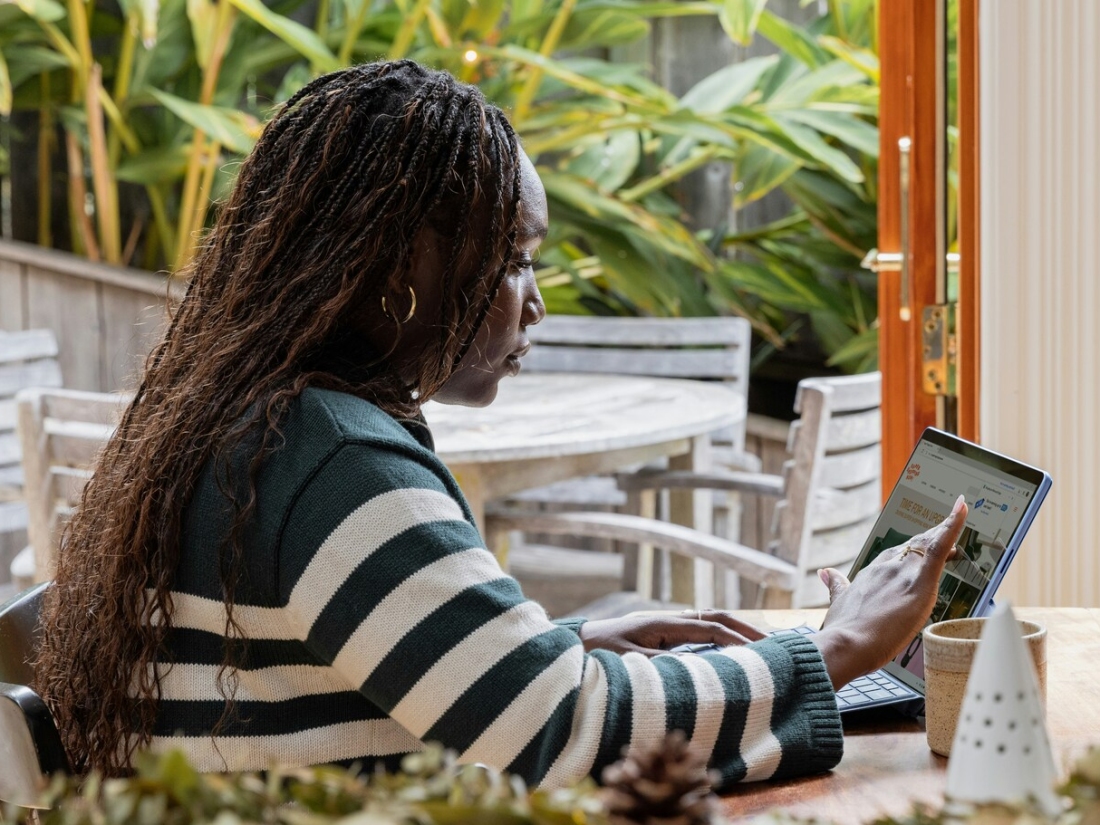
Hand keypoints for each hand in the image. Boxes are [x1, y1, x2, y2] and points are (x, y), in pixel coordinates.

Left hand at [578, 610, 766, 655]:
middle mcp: (671, 621)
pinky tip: (732, 655)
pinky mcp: (664, 637)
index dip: (738, 640)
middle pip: (717, 619)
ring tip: (762, 648)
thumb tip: (698, 672)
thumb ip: (664, 666)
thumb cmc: (599, 652)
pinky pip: (700, 636)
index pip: (711, 628)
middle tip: (773, 645)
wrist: (578, 644)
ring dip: (736, 634)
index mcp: (665, 623)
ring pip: (711, 625)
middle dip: (746, 629)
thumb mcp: (630, 660)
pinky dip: (721, 641)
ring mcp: (668, 627)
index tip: (761, 654)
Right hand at [811, 494, 967, 689]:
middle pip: (915, 547)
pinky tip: (962, 508)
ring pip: (930, 546)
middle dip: (931, 537)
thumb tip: (825, 572)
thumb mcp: (838, 603)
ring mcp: (903, 573)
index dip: (911, 549)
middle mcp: (887, 567)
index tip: (921, 541)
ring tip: (959, 517)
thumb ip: (836, 585)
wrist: (845, 643)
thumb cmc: (842, 631)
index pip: (896, 555)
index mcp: (871, 573)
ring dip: (945, 533)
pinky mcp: (920, 582)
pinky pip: (940, 548)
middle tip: (948, 525)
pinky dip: (953, 526)